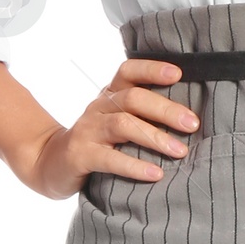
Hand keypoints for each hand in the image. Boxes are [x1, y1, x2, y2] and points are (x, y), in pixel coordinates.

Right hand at [28, 54, 197, 198]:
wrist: (51, 163)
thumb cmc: (96, 142)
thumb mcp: (115, 120)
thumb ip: (142, 113)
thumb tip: (189, 117)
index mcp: (110, 95)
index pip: (129, 71)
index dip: (152, 69)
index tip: (178, 74)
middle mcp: (99, 107)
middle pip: (133, 98)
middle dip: (166, 110)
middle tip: (193, 124)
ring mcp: (88, 130)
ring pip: (123, 125)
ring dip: (155, 137)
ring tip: (179, 151)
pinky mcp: (80, 155)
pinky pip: (109, 158)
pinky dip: (134, 166)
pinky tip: (155, 174)